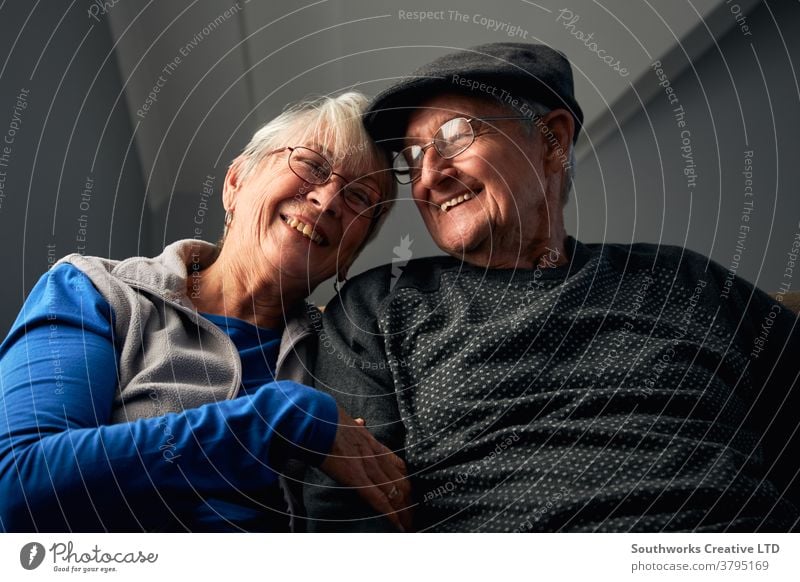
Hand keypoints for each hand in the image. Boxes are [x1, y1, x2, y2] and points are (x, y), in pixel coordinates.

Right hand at [319, 407, 411, 531]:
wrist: (316, 419)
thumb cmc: (327, 420)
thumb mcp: (348, 420)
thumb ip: (357, 426)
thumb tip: (360, 422)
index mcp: (373, 443)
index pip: (398, 465)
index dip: (407, 482)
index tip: (410, 495)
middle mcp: (375, 456)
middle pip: (401, 482)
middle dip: (409, 502)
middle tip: (413, 518)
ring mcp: (368, 467)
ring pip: (394, 493)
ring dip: (403, 512)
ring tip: (409, 527)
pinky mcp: (357, 477)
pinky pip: (377, 498)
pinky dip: (389, 514)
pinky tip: (396, 525)